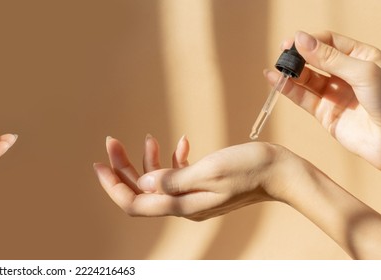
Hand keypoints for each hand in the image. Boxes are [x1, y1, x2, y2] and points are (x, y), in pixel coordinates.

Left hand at [93, 135, 287, 220]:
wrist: (281, 172)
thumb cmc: (249, 168)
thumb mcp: (208, 171)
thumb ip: (173, 179)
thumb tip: (142, 184)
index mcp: (181, 205)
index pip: (134, 203)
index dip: (112, 185)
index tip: (99, 164)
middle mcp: (183, 205)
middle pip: (141, 191)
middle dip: (123, 167)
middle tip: (111, 140)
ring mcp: (193, 196)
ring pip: (157, 182)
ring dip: (147, 161)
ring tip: (146, 137)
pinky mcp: (203, 186)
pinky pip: (178, 175)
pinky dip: (173, 159)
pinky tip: (180, 141)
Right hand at [265, 31, 380, 189]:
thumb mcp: (362, 73)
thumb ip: (329, 58)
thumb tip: (300, 40)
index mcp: (361, 57)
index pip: (328, 42)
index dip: (310, 41)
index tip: (293, 43)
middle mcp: (346, 74)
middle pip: (314, 58)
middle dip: (298, 56)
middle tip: (282, 55)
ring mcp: (334, 94)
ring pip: (306, 78)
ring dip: (291, 72)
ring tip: (277, 68)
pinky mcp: (325, 113)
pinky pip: (302, 98)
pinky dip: (287, 89)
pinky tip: (275, 80)